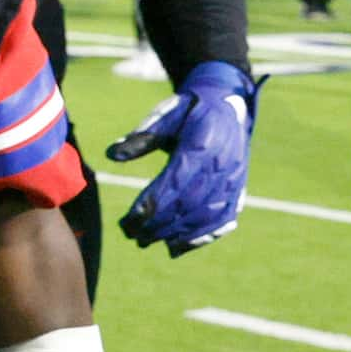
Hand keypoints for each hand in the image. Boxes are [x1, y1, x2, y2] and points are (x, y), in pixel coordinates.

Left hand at [108, 60, 260, 254]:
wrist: (228, 104)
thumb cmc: (190, 110)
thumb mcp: (166, 114)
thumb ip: (141, 135)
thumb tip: (112, 154)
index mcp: (202, 145)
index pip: (175, 182)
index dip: (153, 204)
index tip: (129, 220)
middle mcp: (222, 166)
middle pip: (189, 203)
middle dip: (160, 224)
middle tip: (132, 236)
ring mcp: (234, 180)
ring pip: (206, 215)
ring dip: (177, 234)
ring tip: (149, 242)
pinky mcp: (238, 189)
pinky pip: (223, 219)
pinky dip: (202, 237)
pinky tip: (178, 247)